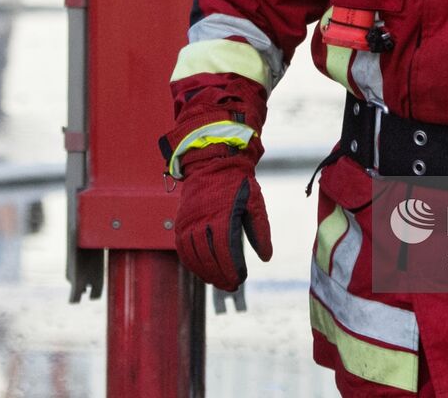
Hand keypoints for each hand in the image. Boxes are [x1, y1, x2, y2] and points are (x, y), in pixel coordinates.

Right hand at [174, 147, 271, 290]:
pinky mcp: (181, 221)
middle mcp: (203, 220)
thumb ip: (260, 230)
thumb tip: (266, 257)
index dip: (233, 268)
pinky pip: (183, 248)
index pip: (226, 250)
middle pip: (209, 256)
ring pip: (194, 255)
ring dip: (206, 272)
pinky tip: (201, 271)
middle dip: (220, 275)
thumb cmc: (238, 183)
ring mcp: (189, 221)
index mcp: (223, 215)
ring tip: (218, 282)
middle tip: (231, 286)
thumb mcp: (255, 202)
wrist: (213, 162)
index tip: (240, 279)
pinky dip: (191, 262)